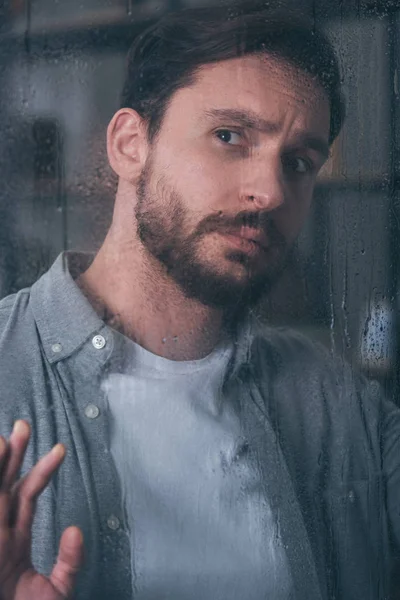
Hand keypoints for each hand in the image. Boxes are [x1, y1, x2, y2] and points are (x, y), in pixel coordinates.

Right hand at [0, 420, 83, 599]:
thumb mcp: (57, 590)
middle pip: (5, 485)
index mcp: (15, 542)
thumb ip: (70, 561)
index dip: (43, 471)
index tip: (60, 449)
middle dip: (12, 455)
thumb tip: (76, 531)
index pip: (28, 496)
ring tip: (2, 438)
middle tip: (22, 425)